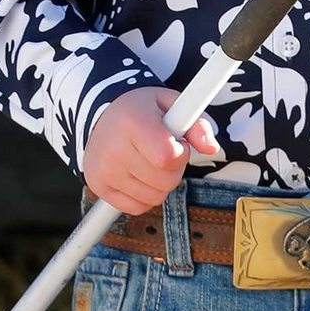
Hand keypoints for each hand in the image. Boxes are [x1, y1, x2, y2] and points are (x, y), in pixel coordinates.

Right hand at [82, 86, 219, 216]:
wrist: (103, 115)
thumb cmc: (142, 110)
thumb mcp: (171, 104)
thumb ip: (196, 124)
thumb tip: (211, 148)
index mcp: (133, 121)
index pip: (168, 157)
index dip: (181, 153)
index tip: (177, 142)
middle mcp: (113, 148)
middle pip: (165, 180)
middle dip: (174, 168)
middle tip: (164, 151)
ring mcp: (104, 170)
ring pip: (155, 197)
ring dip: (161, 183)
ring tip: (150, 161)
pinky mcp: (98, 186)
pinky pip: (138, 207)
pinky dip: (146, 195)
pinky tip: (139, 174)